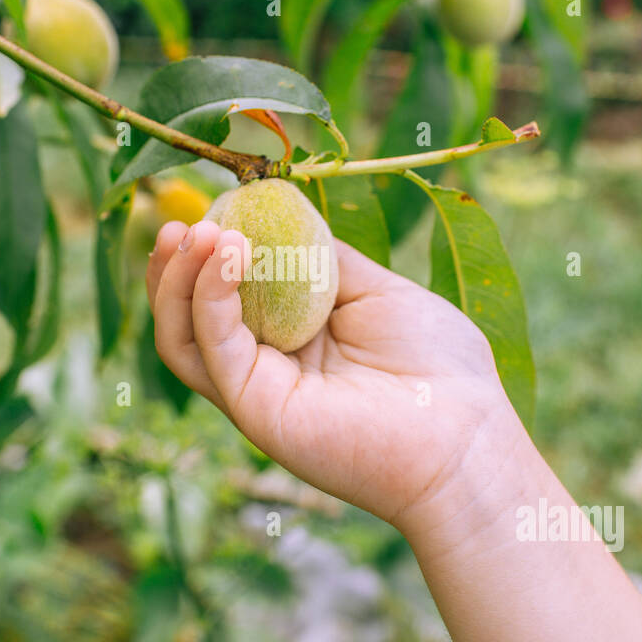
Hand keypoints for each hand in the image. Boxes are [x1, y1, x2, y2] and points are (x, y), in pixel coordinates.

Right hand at [146, 219, 522, 529]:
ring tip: (192, 232)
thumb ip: (324, 259)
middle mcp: (266, 367)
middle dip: (175, 266)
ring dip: (176, 280)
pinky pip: (214, 348)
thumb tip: (281, 217)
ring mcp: (257, 390)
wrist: (466, 434)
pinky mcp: (258, 409)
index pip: (227, 294)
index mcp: (294, 339)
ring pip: (182, 338)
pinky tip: (228, 254)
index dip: (211, 253)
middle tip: (182, 223)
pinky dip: (208, 297)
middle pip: (189, 317)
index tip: (215, 208)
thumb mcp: (377, 291)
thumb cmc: (439, 367)